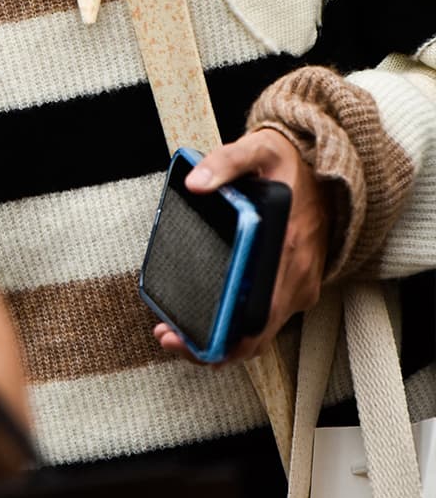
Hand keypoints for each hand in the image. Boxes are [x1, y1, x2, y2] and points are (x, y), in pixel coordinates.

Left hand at [153, 128, 329, 363]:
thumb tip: (195, 184)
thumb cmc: (291, 165)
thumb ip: (225, 163)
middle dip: (210, 346)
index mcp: (289, 249)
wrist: (328, 169)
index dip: (223, 339)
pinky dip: (237, 324)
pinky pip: (266, 315)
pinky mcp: (295, 284)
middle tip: (170, 338)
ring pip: (260, 330)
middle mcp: (299, 276)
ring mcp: (300, 284)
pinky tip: (208, 318)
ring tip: (179, 333)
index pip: (259, 319)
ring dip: (222, 338)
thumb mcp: (258, 151)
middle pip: (255, 336)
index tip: (185, 340)